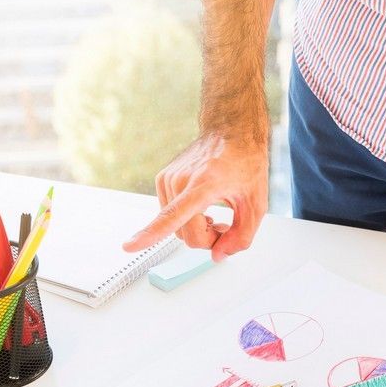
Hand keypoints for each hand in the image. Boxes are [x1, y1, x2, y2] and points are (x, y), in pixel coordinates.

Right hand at [123, 133, 268, 262]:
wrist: (231, 131)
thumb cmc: (246, 162)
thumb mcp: (257, 205)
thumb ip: (242, 237)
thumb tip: (218, 256)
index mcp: (204, 184)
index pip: (173, 215)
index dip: (151, 234)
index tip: (129, 246)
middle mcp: (180, 180)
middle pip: (185, 235)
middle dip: (206, 239)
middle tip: (224, 227)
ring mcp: (168, 178)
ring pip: (176, 229)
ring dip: (197, 229)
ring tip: (214, 214)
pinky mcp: (163, 179)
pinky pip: (171, 216)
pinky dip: (187, 220)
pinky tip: (202, 208)